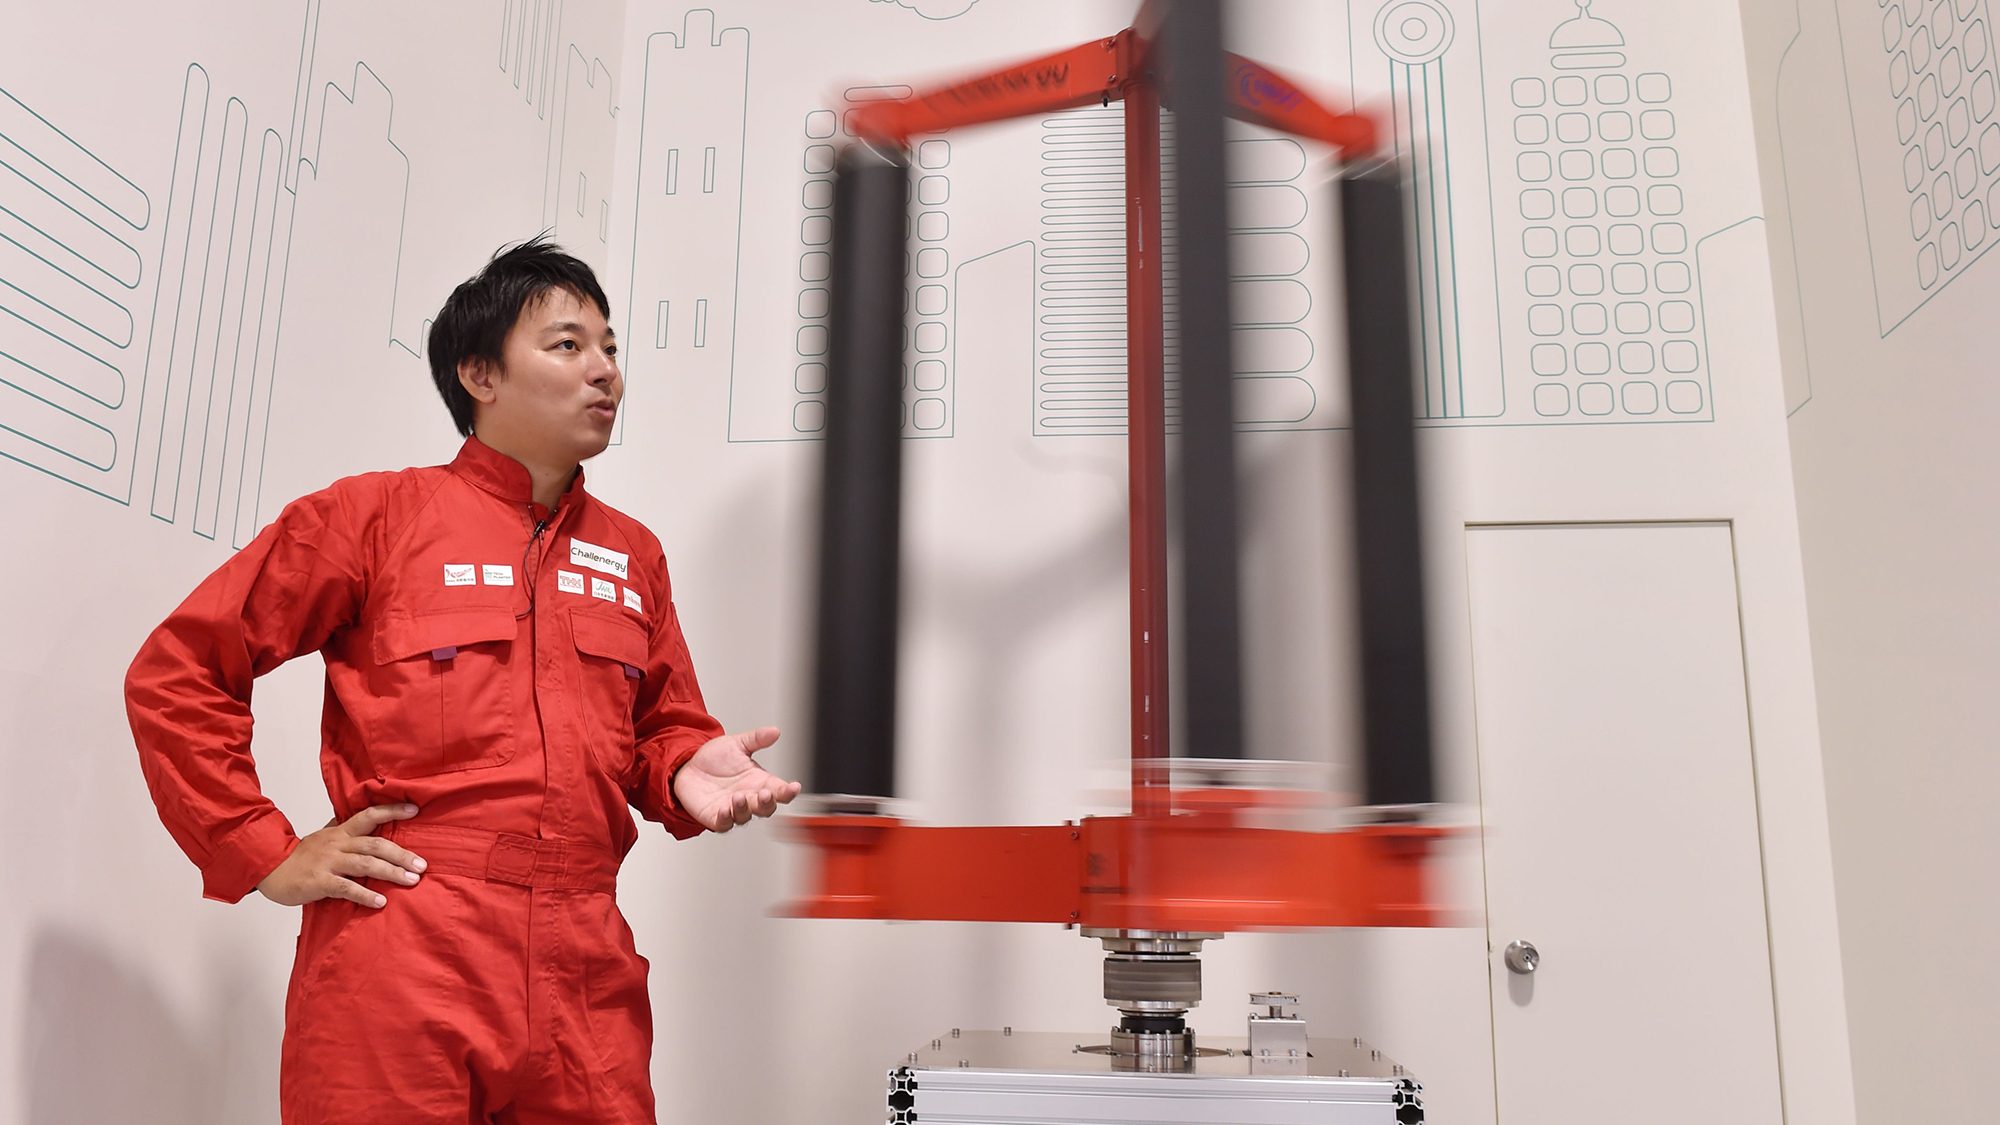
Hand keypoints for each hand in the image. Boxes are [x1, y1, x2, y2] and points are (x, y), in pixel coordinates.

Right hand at [257, 803, 427, 908]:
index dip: (392, 810)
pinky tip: (381, 901)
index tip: (415, 809)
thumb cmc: (301, 857)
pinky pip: (346, 888)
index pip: (369, 816)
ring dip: (391, 873)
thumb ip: (345, 831)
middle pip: (374, 844)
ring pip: (365, 864)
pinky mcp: (319, 882)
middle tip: (422, 865)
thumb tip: (367, 820)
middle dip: (401, 854)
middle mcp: (337, 844)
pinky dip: (365, 895)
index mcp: (340, 832)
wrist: (270, 870)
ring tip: (412, 881)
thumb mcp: (324, 838)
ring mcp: (328, 862)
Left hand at [672, 727, 802, 833]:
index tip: (793, 787)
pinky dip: (726, 819)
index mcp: (758, 782)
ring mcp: (732, 809)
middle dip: (768, 803)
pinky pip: (723, 824)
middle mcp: (748, 797)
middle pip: (766, 808)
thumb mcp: (737, 744)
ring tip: (739, 797)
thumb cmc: (714, 759)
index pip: (779, 790)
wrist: (686, 765)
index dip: (788, 791)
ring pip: (745, 817)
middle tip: (766, 794)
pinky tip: (725, 809)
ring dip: (745, 809)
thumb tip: (774, 731)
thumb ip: (756, 739)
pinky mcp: (715, 817)